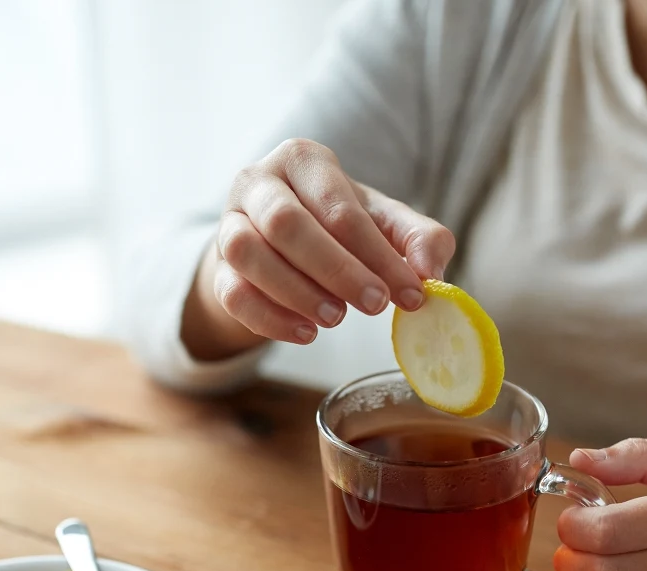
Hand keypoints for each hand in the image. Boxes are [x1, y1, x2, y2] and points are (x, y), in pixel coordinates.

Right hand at [181, 138, 455, 359]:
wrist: (285, 245)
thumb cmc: (339, 228)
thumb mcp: (384, 224)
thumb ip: (419, 239)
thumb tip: (430, 272)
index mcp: (304, 160)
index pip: (339, 207)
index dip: (377, 254)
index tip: (410, 293)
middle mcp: (258, 182)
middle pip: (287, 224)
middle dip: (336, 270)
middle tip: (375, 306)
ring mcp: (228, 222)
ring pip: (248, 253)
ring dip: (295, 291)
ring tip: (335, 319)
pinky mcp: (217, 266)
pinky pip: (232, 292)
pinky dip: (269, 317)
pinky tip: (304, 333)